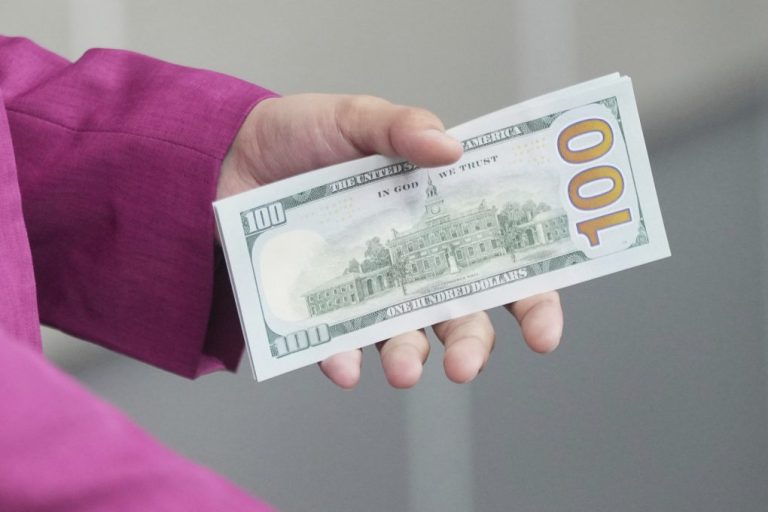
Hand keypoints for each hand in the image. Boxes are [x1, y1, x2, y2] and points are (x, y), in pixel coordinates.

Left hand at [218, 94, 562, 387]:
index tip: (543, 331)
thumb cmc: (302, 135)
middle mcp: (412, 261)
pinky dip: (343, 357)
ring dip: (410, 358)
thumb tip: (450, 147)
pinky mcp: (320, 307)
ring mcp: (368, 288)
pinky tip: (343, 364)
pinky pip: (338, 342)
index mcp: (438, 217)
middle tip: (466, 364)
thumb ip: (400, 128)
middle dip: (472, 345)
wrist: (230, 155)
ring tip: (404, 369)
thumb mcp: (355, 117)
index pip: (502, 262)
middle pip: (460, 314)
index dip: (532, 299)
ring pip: (405, 338)